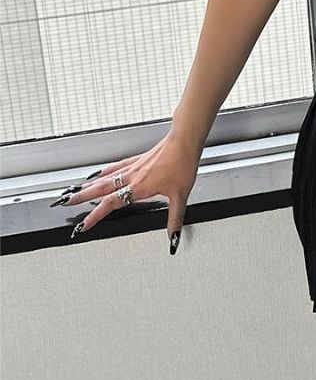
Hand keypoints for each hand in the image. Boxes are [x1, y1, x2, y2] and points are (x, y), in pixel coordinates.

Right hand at [50, 130, 202, 251]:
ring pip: (105, 178)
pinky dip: (104, 172)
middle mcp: (132, 177)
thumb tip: (173, 237)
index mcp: (139, 188)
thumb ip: (175, 219)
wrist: (184, 142)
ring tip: (76, 190)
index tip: (84, 224)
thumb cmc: (182, 165)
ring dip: (89, 185)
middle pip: (100, 189)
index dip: (96, 215)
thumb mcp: (180, 196)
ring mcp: (133, 167)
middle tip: (66, 202)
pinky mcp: (138, 159)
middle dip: (82, 197)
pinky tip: (99, 173)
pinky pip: (116, 167)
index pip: (111, 204)